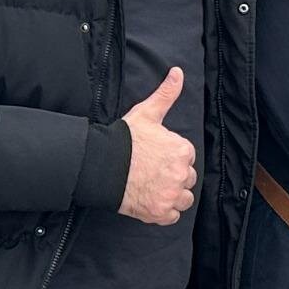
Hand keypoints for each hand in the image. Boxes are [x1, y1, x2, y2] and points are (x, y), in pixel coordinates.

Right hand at [118, 67, 195, 224]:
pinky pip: (173, 216)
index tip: (156, 156)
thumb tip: (178, 72)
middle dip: (173, 176)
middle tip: (152, 172)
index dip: (171, 156)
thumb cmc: (124, 140)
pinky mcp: (160, 213)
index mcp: (182, 151)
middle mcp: (181, 174)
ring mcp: (170, 196)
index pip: (186, 157)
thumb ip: (166, 94)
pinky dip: (164, 211)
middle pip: (187, 178)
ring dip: (172, 195)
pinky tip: (151, 200)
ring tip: (153, 186)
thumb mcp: (146, 113)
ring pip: (184, 198)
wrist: (101, 167)